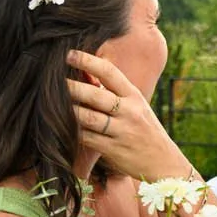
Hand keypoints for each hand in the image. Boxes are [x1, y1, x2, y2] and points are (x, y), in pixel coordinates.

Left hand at [66, 50, 190, 181]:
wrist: (164, 162)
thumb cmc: (145, 130)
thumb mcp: (137, 106)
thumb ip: (117, 93)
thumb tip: (88, 74)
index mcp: (134, 96)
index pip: (109, 73)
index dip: (88, 61)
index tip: (69, 54)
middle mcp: (129, 112)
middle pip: (95, 96)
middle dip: (73, 87)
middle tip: (54, 80)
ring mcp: (121, 132)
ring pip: (89, 118)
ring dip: (69, 110)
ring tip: (52, 103)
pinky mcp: (113, 150)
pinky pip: (88, 139)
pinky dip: (73, 132)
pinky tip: (61, 126)